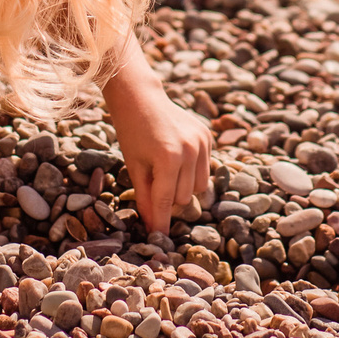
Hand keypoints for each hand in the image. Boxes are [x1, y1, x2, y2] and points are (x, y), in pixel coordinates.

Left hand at [105, 69, 214, 235]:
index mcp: (168, 157)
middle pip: (183, 198)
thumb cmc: (132, 133)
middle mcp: (190, 150)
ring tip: (165, 171)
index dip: (160, 222)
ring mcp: (202, 142)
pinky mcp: (207, 137)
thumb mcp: (135, 167)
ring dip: (182, 188)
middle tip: (153, 184)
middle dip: (168, 200)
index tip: (158, 239)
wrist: (141, 98)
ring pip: (198, 188)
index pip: (165, 201)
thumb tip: (153, 227)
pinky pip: (204, 170)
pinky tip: (177, 157)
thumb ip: (146, 198)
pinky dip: (191, 172)